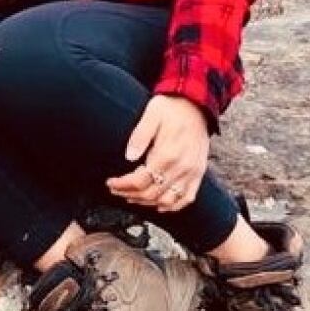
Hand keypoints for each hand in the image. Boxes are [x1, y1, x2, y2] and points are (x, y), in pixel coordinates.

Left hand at [106, 93, 209, 212]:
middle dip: (130, 195)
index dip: (122, 185)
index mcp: (167, 154)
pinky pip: (187, 198)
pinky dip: (172, 206)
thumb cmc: (171, 108)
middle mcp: (181, 167)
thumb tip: (129, 156)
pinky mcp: (198, 173)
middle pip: (151, 193)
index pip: (140, 181)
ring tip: (132, 197)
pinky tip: (159, 204)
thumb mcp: (152, 114)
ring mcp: (191, 172)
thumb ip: (140, 136)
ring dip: (147, 203)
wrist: (197, 104)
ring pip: (168, 200)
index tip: (110, 183)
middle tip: (116, 190)